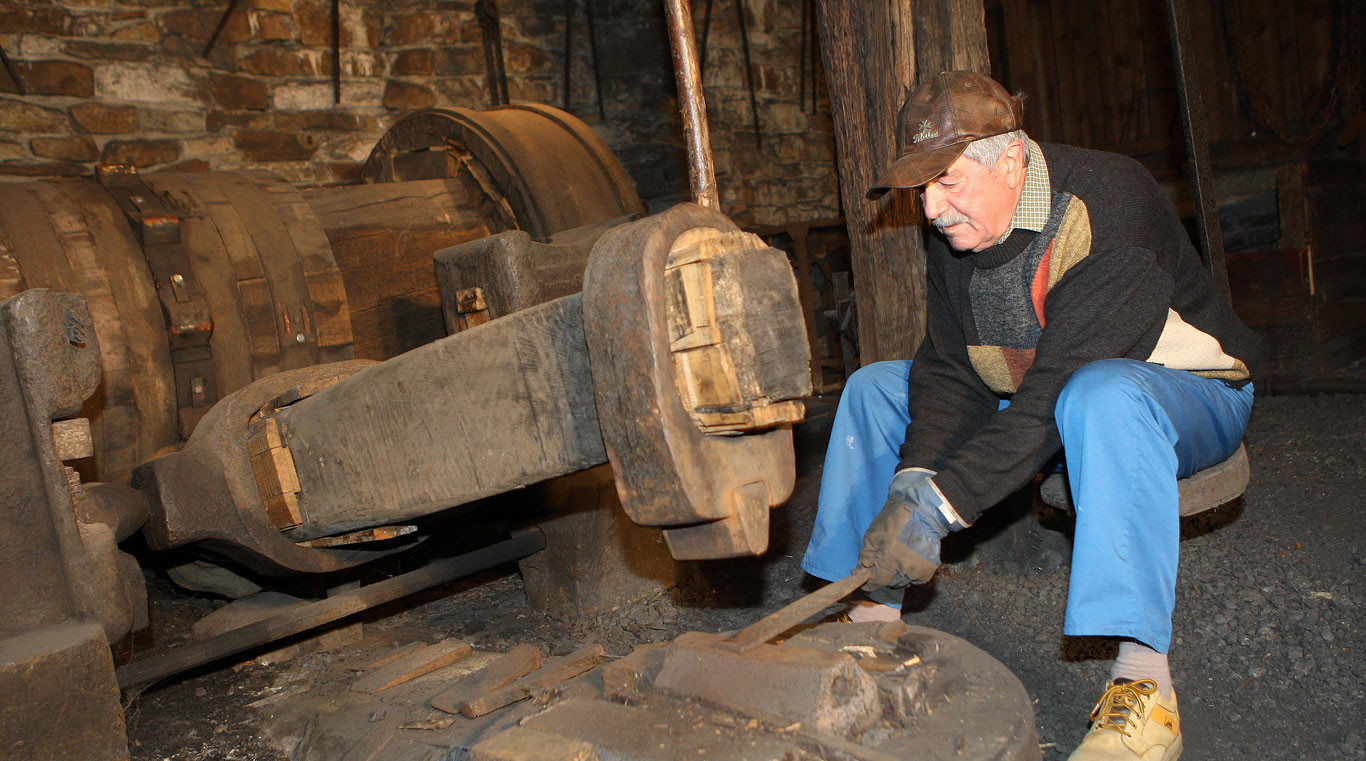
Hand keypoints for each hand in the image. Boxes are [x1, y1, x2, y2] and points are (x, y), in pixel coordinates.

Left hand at [856, 468, 961, 588]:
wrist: (922, 512)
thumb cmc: (894, 521)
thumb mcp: (873, 534)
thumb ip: (866, 555)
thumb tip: (860, 570)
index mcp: (887, 563)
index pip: (875, 583)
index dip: (869, 583)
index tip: (865, 581)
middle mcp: (903, 572)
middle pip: (889, 583)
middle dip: (883, 576)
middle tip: (882, 562)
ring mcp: (917, 572)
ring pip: (902, 581)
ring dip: (897, 575)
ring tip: (897, 558)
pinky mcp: (929, 570)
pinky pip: (916, 578)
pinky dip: (911, 572)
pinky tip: (909, 558)